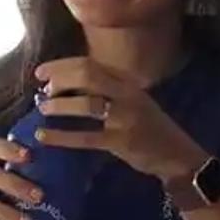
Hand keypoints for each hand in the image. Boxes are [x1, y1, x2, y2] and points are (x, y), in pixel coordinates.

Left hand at [33, 58, 205, 181]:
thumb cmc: (151, 130)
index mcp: (128, 84)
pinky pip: (86, 137)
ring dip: (60, 105)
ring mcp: (126, 118)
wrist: (178, 155)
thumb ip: (108, 93)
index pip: (91, 64)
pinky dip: (62, 136)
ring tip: (43, 110)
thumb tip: (67, 88)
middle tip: (42, 90)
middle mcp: (128, 95)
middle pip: (88, 76)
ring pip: (87, 104)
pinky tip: (44, 136)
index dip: (62, 65)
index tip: (41, 72)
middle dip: (60, 79)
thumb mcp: (134, 103)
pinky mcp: (122, 142)